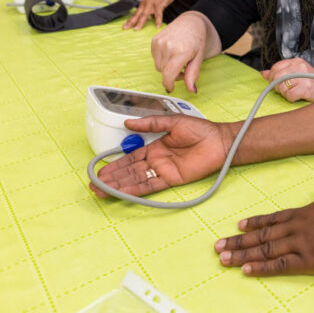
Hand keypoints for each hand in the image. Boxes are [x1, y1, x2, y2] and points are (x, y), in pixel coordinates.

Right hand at [89, 115, 232, 198]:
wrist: (220, 141)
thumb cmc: (200, 130)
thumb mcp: (173, 121)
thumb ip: (151, 124)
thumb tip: (128, 123)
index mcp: (155, 147)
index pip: (130, 157)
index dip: (115, 163)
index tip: (100, 169)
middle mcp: (157, 160)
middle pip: (130, 171)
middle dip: (112, 178)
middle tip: (94, 184)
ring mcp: (164, 171)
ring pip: (137, 180)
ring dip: (119, 185)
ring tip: (101, 191)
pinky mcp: (173, 179)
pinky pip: (151, 185)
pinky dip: (136, 189)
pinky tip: (122, 192)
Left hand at [124, 0, 189, 29]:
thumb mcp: (154, 3)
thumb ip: (152, 11)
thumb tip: (152, 18)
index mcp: (144, 4)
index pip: (135, 13)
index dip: (130, 20)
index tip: (125, 26)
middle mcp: (146, 4)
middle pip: (137, 15)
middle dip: (131, 22)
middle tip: (125, 28)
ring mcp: (151, 4)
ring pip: (144, 15)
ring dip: (140, 22)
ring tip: (137, 29)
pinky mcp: (158, 5)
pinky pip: (158, 14)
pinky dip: (158, 20)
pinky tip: (157, 26)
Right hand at [151, 12, 209, 92]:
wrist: (191, 23)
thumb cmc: (197, 41)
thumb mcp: (199, 58)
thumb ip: (193, 75)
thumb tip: (192, 90)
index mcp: (181, 51)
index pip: (168, 74)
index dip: (169, 84)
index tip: (171, 89)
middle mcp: (168, 46)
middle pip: (164, 72)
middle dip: (172, 74)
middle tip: (184, 68)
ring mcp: (159, 42)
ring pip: (158, 66)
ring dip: (167, 67)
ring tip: (178, 60)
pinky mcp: (154, 40)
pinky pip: (155, 58)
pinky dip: (163, 59)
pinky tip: (171, 52)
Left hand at [214, 189, 313, 275]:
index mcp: (305, 212)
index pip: (273, 219)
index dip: (254, 223)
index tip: (238, 225)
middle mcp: (297, 227)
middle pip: (262, 236)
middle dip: (238, 241)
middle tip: (218, 245)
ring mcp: (301, 243)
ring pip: (264, 250)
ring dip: (242, 254)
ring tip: (222, 258)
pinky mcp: (309, 260)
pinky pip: (280, 265)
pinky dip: (261, 268)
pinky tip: (246, 270)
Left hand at [260, 58, 313, 101]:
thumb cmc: (313, 83)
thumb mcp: (296, 73)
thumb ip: (280, 72)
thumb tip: (263, 73)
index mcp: (296, 61)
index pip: (275, 67)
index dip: (273, 78)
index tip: (278, 84)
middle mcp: (299, 66)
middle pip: (276, 77)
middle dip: (278, 87)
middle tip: (287, 91)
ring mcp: (303, 76)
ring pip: (281, 87)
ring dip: (285, 94)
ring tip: (295, 93)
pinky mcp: (307, 87)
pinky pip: (289, 95)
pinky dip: (292, 99)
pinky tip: (299, 97)